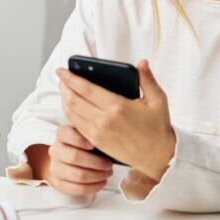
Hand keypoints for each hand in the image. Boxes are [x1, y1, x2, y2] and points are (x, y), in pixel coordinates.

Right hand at [26, 125, 112, 195]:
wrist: (68, 161)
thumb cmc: (82, 147)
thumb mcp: (86, 136)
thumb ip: (92, 135)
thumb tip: (107, 141)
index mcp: (62, 134)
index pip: (66, 133)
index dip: (80, 140)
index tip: (93, 145)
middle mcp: (56, 150)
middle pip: (75, 157)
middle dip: (96, 162)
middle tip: (109, 164)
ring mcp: (55, 168)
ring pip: (78, 175)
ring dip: (97, 176)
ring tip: (107, 173)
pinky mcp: (59, 183)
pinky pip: (78, 188)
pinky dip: (94, 187)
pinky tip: (102, 182)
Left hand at [57, 59, 175, 180]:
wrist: (158, 157)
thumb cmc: (158, 127)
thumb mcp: (158, 100)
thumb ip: (147, 79)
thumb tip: (142, 62)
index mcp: (118, 107)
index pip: (86, 89)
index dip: (71, 78)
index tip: (62, 70)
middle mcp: (105, 120)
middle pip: (74, 101)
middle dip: (64, 87)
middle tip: (61, 77)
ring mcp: (99, 133)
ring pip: (72, 114)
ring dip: (64, 100)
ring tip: (64, 89)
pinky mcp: (97, 143)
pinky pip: (77, 126)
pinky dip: (69, 114)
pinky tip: (70, 106)